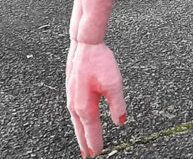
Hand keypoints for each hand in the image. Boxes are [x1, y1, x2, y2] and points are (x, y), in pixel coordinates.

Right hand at [66, 41, 125, 157]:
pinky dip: (78, 121)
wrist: (85, 45)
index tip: (97, 154)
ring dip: (81, 133)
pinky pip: (75, 112)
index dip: (96, 143)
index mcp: (85, 107)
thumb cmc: (99, 61)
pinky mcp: (72, 90)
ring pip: (76, 121)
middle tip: (88, 155)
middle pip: (81, 129)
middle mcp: (75, 104)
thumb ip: (118, 105)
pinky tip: (81, 121)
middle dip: (85, 143)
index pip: (91, 131)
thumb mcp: (114, 84)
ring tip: (85, 143)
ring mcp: (71, 97)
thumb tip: (120, 122)